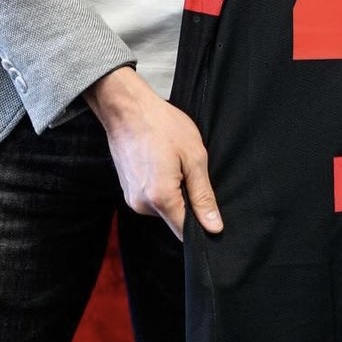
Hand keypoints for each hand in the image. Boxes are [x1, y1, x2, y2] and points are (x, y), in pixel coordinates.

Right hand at [85, 66, 221, 240]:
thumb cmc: (163, 126)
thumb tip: (214, 227)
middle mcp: (142, 205)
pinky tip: (164, 163)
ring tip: (176, 162)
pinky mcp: (127, 190)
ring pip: (163, 207)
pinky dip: (162, 186)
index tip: (211, 211)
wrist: (128, 108)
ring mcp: (131, 198)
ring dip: (175, 192)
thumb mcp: (194, 157)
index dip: (202, 226)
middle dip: (188, 201)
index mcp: (160, 199)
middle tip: (191, 170)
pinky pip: (151, 197)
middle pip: (174, 218)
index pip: (185, 232)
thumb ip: (203, 196)